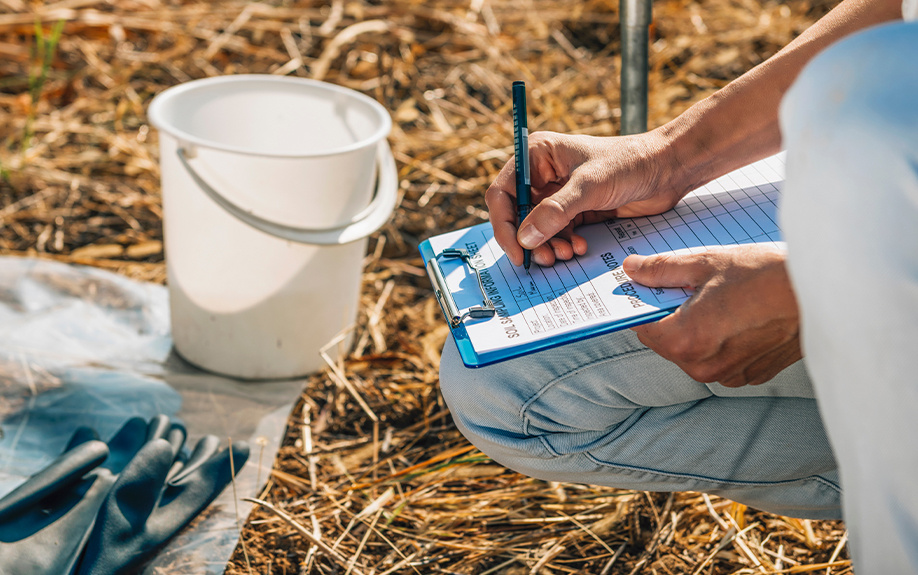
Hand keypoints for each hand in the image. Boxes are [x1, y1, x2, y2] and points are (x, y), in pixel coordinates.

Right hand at [485, 130, 682, 266]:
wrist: (667, 169)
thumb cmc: (630, 162)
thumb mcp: (590, 186)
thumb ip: (555, 211)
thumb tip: (524, 238)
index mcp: (537, 155)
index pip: (503, 192)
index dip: (504, 223)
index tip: (516, 250)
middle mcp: (542, 173)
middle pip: (517, 214)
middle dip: (528, 239)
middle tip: (542, 259)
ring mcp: (558, 193)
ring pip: (536, 228)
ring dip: (546, 245)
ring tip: (564, 255)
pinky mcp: (575, 210)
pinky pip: (556, 233)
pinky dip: (562, 244)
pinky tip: (578, 247)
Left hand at [624, 245, 800, 386]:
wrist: (823, 291)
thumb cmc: (766, 274)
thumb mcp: (706, 263)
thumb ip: (662, 270)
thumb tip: (632, 269)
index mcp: (686, 340)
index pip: (643, 328)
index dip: (643, 305)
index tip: (648, 288)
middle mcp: (704, 366)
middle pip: (666, 342)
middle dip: (670, 316)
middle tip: (689, 287)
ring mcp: (729, 374)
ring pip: (693, 353)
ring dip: (695, 330)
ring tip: (719, 300)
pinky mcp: (751, 375)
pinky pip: (720, 359)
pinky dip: (721, 341)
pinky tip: (738, 316)